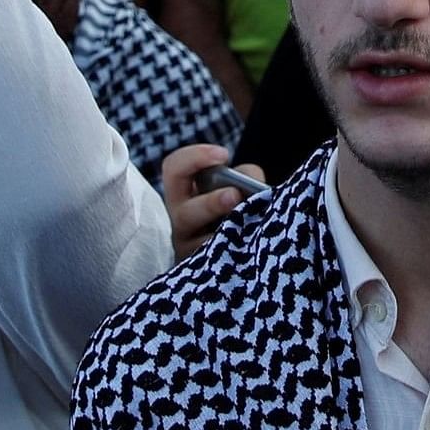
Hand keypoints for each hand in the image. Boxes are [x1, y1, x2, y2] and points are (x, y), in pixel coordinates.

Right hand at [160, 143, 261, 261]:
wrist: (236, 256)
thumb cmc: (236, 210)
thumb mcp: (237, 188)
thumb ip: (246, 178)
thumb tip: (255, 187)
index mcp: (182, 195)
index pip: (174, 169)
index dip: (195, 158)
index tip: (225, 155)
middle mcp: (179, 223)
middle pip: (184, 213)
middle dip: (210, 204)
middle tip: (234, 195)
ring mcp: (188, 252)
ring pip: (200, 245)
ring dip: (226, 234)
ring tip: (247, 227)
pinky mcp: (202, 274)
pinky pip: (216, 266)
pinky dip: (235, 255)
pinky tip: (251, 250)